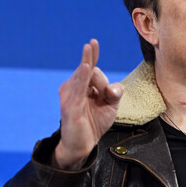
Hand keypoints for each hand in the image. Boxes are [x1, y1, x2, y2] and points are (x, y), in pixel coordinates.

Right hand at [53, 39, 123, 169]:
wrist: (82, 145)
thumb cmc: (94, 123)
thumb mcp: (111, 106)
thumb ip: (115, 93)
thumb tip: (112, 87)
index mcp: (82, 86)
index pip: (88, 67)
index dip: (91, 54)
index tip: (93, 42)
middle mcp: (73, 88)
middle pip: (90, 71)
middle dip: (99, 76)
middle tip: (100, 71)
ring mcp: (70, 97)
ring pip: (85, 77)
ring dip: (95, 77)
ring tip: (94, 65)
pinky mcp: (71, 107)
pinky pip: (78, 90)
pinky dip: (83, 78)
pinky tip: (86, 67)